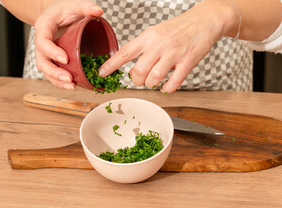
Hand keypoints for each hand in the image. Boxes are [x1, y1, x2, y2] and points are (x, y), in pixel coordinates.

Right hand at [34, 0, 102, 88]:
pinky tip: (72, 85)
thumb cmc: (64, 9)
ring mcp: (46, 53)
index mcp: (44, 27)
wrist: (56, 13)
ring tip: (72, 86)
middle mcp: (41, 42)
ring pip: (46, 70)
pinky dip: (61, 82)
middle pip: (41, 61)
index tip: (66, 59)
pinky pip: (52, 74)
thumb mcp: (74, 4)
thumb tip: (99, 11)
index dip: (52, 52)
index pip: (42, 41)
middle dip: (54, 72)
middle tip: (69, 78)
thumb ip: (85, 6)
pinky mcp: (52, 60)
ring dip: (57, 81)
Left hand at [98, 0, 237, 92]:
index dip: (111, 64)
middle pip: (138, 71)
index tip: (101, 74)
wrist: (204, 20)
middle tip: (140, 80)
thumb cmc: (178, 28)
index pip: (124, 52)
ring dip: (151, 85)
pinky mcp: (187, 62)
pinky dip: (167, 89)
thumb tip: (130, 70)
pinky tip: (166, 86)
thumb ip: (143, 50)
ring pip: (153, 79)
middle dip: (136, 81)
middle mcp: (159, 45)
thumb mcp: (155, 33)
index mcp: (148, 37)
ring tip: (154, 81)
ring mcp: (173, 54)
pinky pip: (173, 83)